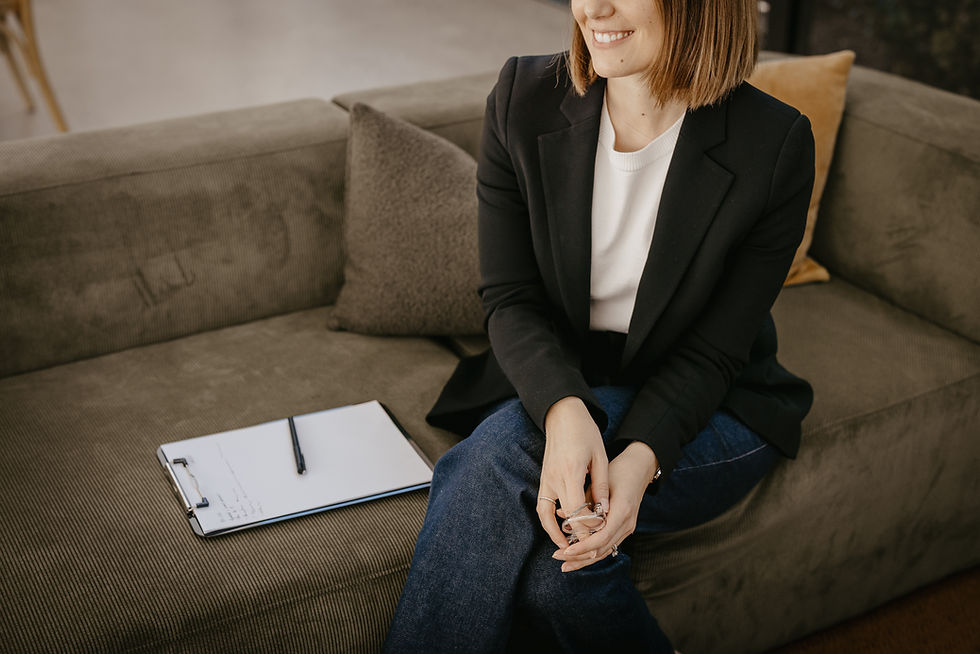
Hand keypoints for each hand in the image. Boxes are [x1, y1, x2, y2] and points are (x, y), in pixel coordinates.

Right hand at [536, 397, 608, 550]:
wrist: (562, 415)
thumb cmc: (585, 433)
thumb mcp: (600, 457)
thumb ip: (601, 486)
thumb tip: (604, 511)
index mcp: (571, 472)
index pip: (577, 510)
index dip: (588, 527)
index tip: (600, 536)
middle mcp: (554, 478)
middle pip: (563, 516)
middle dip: (575, 535)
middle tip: (587, 549)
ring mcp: (546, 479)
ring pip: (545, 515)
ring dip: (554, 533)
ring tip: (566, 548)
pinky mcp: (543, 479)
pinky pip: (542, 506)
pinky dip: (548, 520)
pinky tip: (559, 529)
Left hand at [552, 441, 658, 571]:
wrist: (640, 468)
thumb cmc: (618, 471)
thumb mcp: (599, 481)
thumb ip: (583, 501)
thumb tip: (561, 516)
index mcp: (622, 511)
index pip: (601, 538)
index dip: (582, 547)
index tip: (565, 551)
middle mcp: (627, 524)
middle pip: (602, 550)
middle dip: (580, 557)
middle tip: (558, 558)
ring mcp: (628, 528)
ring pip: (605, 551)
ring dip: (584, 558)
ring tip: (565, 562)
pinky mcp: (624, 528)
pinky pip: (608, 545)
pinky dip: (592, 551)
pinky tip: (577, 553)